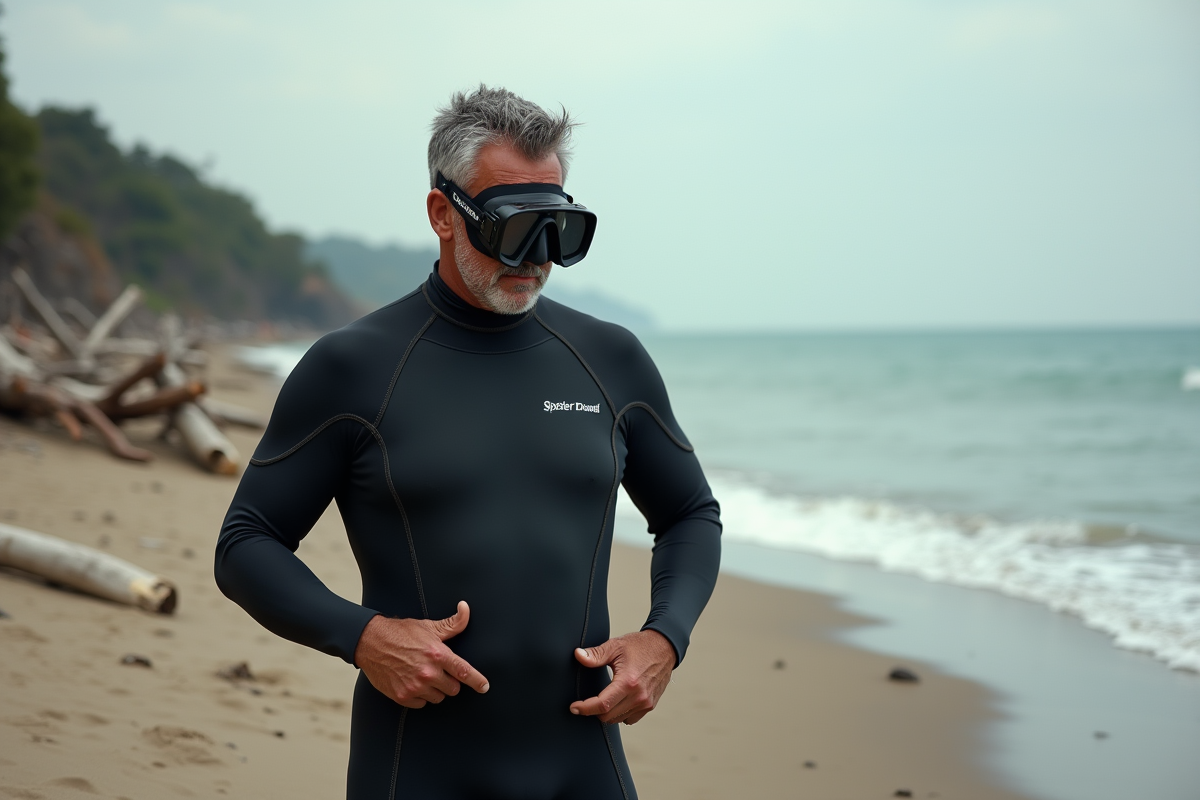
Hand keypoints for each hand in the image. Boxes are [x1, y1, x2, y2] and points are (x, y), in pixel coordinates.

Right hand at [353, 601, 488, 708]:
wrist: (370, 642)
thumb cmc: (401, 633)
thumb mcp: (429, 626)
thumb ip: (452, 623)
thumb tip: (466, 608)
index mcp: (437, 654)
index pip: (464, 672)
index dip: (477, 681)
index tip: (485, 687)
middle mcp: (428, 673)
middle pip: (453, 689)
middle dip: (450, 682)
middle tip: (439, 671)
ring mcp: (414, 686)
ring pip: (438, 698)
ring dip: (435, 690)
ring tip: (424, 675)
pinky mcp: (402, 696)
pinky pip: (421, 704)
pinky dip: (420, 697)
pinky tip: (413, 683)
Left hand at [569, 629, 674, 724]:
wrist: (665, 647)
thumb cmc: (640, 646)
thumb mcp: (615, 646)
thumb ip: (595, 654)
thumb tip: (578, 655)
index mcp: (628, 682)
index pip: (602, 704)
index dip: (585, 708)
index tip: (574, 707)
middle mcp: (638, 696)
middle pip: (608, 716)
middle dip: (593, 711)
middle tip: (585, 702)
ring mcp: (646, 703)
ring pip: (618, 719)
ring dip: (606, 714)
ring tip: (600, 701)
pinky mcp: (650, 705)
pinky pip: (629, 719)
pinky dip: (619, 715)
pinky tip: (616, 702)